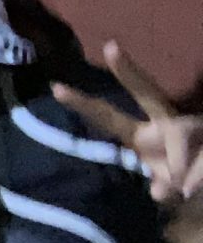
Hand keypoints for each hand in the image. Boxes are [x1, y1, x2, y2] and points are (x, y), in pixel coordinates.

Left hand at [54, 42, 202, 209]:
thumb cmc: (188, 186)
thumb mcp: (170, 194)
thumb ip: (163, 193)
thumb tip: (159, 192)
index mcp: (144, 135)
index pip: (108, 116)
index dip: (84, 104)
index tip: (55, 88)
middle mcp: (165, 123)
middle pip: (147, 92)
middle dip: (129, 72)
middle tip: (110, 47)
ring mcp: (190, 125)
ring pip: (184, 134)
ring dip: (189, 168)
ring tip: (189, 190)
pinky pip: (201, 160)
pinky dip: (199, 177)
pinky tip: (195, 188)